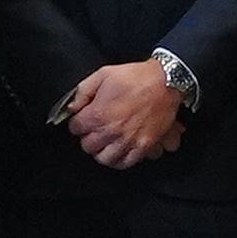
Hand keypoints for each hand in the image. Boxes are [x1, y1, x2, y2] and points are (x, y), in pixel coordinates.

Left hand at [63, 59, 185, 168]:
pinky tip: (118, 152)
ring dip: (101, 151)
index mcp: (98, 114)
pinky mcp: (143, 146)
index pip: (75, 128)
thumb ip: (83, 92)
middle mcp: (111, 131)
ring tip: (104, 143)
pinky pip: (126, 163)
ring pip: (104, 158)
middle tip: (94, 130)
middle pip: (88, 146)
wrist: (165, 82)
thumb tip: (71, 107)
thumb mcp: (103, 74)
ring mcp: (127, 141)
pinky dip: (119, 160)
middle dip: (88, 137)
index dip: (78, 122)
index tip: (83, 119)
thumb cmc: (136, 77)